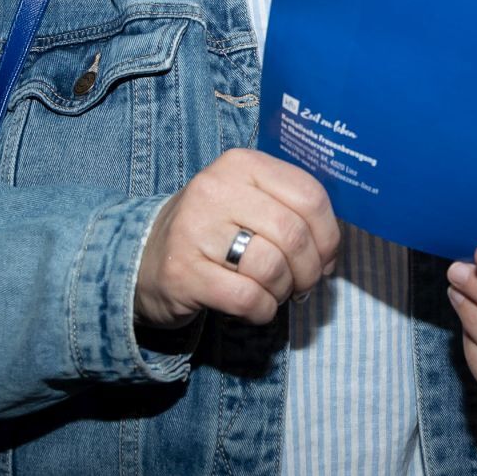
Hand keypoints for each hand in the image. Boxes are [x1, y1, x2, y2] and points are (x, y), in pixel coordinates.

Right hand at [134, 148, 339, 327]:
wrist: (145, 259)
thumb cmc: (214, 231)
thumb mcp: (249, 201)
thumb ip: (292, 212)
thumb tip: (331, 254)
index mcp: (241, 164)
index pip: (309, 195)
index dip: (329, 235)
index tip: (325, 258)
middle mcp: (215, 189)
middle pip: (294, 234)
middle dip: (309, 270)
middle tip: (302, 284)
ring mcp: (194, 230)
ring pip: (272, 267)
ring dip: (284, 291)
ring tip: (274, 292)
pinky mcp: (183, 273)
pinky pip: (247, 298)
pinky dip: (262, 311)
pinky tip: (255, 307)